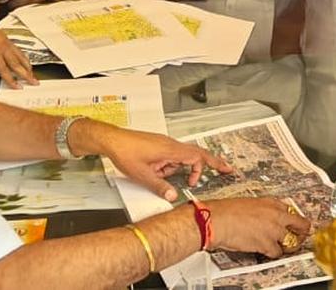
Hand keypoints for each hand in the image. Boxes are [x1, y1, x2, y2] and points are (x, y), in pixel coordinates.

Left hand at [0, 23, 36, 88]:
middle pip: (17, 63)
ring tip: (33, 74)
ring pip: (20, 55)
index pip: (4, 69)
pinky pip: (17, 49)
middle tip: (35, 82)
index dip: (11, 80)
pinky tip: (24, 60)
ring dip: (27, 66)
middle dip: (26, 75)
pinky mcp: (5, 37)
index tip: (18, 88)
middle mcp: (2, 46)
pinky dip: (23, 57)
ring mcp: (5, 41)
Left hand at [84, 123, 233, 201]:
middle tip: (224, 168)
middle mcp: (171, 145)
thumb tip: (173, 196)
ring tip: (157, 175)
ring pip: (180, 158)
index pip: (198, 157)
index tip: (215, 174)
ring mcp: (165, 144)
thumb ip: (160, 187)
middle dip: (209, 163)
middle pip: (196, 154)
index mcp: (171, 150)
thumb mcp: (143, 175)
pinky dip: (167, 166)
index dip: (207, 167)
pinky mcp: (158, 145)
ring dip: (174, 170)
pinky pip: (170, 156)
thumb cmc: (126, 152)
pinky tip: (153, 171)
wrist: (112, 140)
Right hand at [210, 197, 311, 256]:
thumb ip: (262, 210)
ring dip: (287, 246)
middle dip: (302, 232)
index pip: (292, 210)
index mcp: (271, 202)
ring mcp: (274, 230)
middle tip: (300, 237)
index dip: (293, 219)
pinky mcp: (267, 244)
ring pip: (292, 241)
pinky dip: (273, 254)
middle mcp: (276, 215)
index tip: (293, 224)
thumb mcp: (249, 203)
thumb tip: (265, 217)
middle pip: (301, 224)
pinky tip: (267, 251)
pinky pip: (277, 253)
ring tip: (283, 247)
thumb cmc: (226, 211)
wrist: (217, 220)